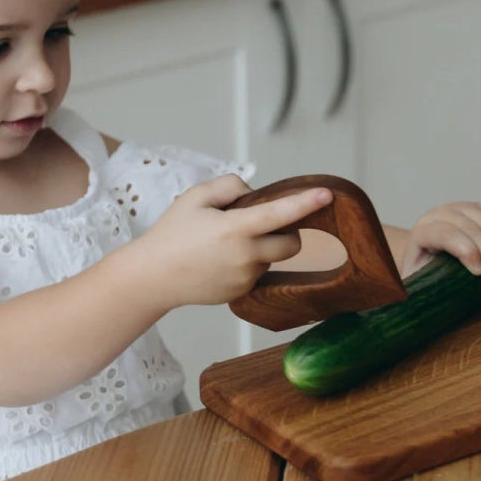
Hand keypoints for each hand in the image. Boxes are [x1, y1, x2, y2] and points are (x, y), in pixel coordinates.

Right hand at [138, 174, 332, 308]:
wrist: (153, 276)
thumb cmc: (171, 233)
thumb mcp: (195, 197)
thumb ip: (230, 186)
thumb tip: (254, 194)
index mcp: (236, 228)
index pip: (281, 214)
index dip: (306, 202)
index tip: (328, 195)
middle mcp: (246, 256)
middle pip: (291, 244)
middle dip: (286, 231)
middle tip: (258, 223)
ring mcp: (245, 278)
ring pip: (271, 258)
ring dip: (261, 247)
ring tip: (225, 243)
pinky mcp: (240, 293)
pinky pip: (256, 274)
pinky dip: (247, 264)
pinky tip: (220, 261)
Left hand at [401, 202, 480, 287]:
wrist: (428, 258)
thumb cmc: (423, 276)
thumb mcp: (415, 284)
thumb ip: (417, 290)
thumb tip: (423, 301)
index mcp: (422, 231)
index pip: (445, 233)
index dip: (466, 250)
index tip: (479, 274)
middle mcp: (440, 214)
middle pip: (472, 229)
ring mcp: (461, 208)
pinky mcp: (480, 210)